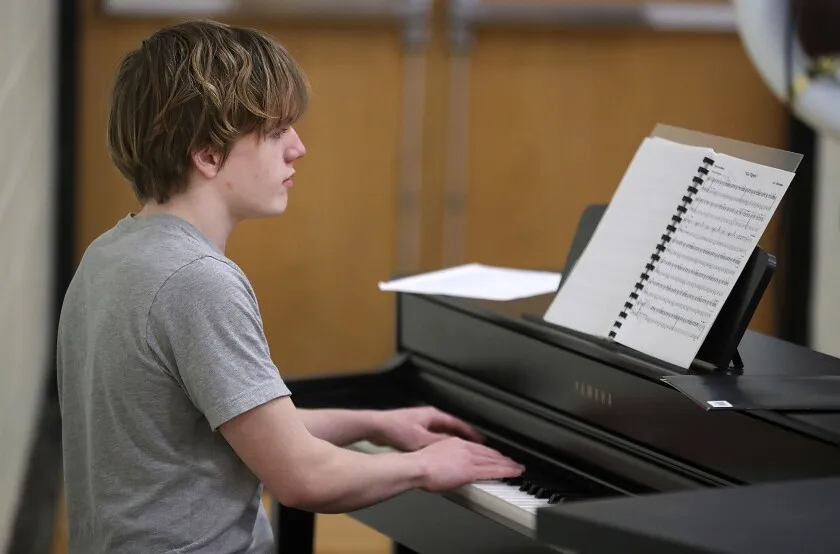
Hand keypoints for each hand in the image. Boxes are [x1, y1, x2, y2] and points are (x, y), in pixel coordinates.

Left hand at [370, 406, 484, 451]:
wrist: (376, 427)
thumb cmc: (395, 428)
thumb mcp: (422, 440)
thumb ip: (439, 444)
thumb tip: (455, 449)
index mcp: (434, 416)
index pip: (459, 424)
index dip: (471, 433)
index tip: (480, 440)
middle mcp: (428, 417)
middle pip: (451, 428)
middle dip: (462, 438)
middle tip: (474, 447)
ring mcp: (420, 423)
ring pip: (441, 434)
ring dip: (450, 442)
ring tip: (459, 452)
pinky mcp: (412, 431)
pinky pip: (431, 438)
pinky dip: (438, 446)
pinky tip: (438, 454)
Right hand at [412, 437, 523, 491]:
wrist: (417, 466)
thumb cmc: (419, 464)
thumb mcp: (435, 455)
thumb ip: (446, 459)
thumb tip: (450, 467)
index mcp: (456, 443)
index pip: (479, 447)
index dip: (491, 452)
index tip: (498, 455)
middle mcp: (464, 448)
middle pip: (489, 453)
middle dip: (503, 457)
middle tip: (513, 461)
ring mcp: (468, 459)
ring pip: (494, 461)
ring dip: (508, 464)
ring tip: (517, 467)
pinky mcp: (469, 471)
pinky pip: (492, 471)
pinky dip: (505, 471)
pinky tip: (513, 473)